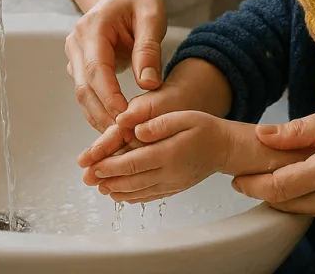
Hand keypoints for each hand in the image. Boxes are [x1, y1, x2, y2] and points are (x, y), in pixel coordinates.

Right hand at [64, 0, 166, 132]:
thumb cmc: (138, 0)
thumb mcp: (152, 15)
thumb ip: (149, 48)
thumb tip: (148, 85)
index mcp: (92, 27)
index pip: (96, 70)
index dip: (109, 98)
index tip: (127, 119)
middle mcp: (76, 43)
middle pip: (84, 88)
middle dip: (104, 115)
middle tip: (127, 138)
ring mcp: (74, 56)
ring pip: (83, 95)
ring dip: (100, 119)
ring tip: (124, 140)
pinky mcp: (79, 67)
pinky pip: (87, 93)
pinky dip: (100, 112)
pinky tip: (117, 128)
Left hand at [85, 110, 231, 203]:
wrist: (225, 148)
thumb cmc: (204, 129)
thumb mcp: (183, 117)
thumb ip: (159, 124)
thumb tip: (136, 130)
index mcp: (168, 153)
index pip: (133, 163)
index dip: (111, 166)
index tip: (94, 166)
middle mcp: (169, 173)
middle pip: (132, 181)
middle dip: (108, 181)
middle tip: (89, 179)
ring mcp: (172, 184)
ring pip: (139, 192)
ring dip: (118, 191)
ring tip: (101, 188)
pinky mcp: (174, 188)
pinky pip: (150, 196)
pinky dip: (134, 198)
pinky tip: (123, 195)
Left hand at [231, 99, 314, 229]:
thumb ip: (300, 130)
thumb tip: (263, 135)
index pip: (280, 187)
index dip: (253, 183)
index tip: (236, 176)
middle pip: (288, 204)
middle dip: (265, 191)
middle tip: (247, 175)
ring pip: (305, 211)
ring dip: (288, 195)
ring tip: (278, 172)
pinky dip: (311, 199)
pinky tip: (310, 178)